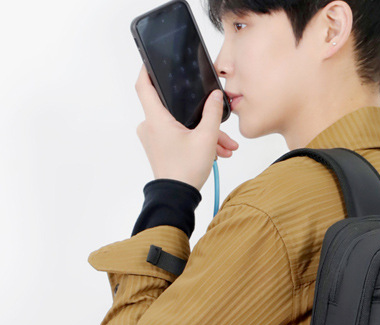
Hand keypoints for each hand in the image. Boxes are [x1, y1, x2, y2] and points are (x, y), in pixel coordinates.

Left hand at [135, 64, 238, 190]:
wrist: (177, 198)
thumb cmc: (186, 170)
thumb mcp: (206, 139)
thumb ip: (212, 114)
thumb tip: (215, 96)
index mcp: (156, 119)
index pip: (143, 85)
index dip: (146, 69)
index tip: (152, 61)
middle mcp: (150, 126)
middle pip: (174, 109)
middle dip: (200, 116)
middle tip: (220, 127)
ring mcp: (153, 138)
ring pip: (180, 125)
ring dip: (203, 133)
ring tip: (225, 146)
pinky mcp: (159, 148)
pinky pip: (178, 137)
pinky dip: (196, 141)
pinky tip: (216, 152)